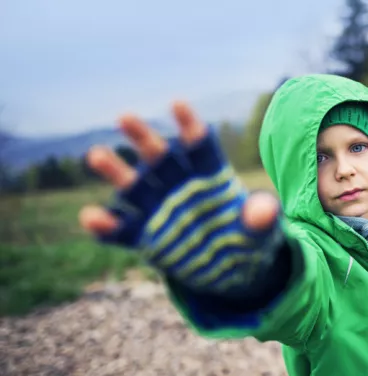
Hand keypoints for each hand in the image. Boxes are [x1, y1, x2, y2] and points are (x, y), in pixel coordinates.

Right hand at [79, 101, 277, 236]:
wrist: (233, 270)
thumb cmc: (248, 239)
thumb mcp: (261, 231)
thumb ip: (261, 217)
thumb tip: (265, 210)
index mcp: (211, 177)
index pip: (201, 148)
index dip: (190, 127)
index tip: (177, 103)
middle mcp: (180, 186)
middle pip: (161, 157)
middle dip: (144, 138)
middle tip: (125, 117)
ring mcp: (161, 210)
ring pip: (135, 187)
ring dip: (116, 171)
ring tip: (96, 154)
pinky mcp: (147, 237)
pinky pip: (123, 230)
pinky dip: (107, 226)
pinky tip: (91, 217)